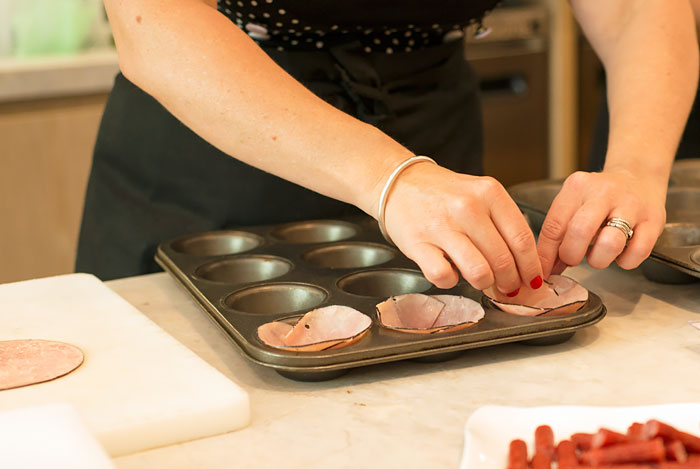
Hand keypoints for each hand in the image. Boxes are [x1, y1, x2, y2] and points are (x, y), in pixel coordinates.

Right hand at [381, 162, 543, 294]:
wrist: (399, 184)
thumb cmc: (443, 195)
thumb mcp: (480, 195)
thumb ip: (503, 223)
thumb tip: (525, 263)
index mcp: (489, 193)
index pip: (522, 239)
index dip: (531, 266)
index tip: (532, 279)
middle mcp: (468, 208)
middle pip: (504, 260)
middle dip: (510, 282)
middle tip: (509, 287)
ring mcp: (442, 226)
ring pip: (479, 272)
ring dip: (485, 284)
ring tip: (483, 282)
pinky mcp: (418, 243)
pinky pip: (444, 276)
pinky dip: (452, 282)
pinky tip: (451, 272)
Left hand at [537, 169, 666, 277]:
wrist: (638, 176)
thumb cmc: (599, 198)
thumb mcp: (573, 205)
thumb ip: (558, 233)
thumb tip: (546, 267)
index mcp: (577, 187)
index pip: (554, 226)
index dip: (546, 255)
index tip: (543, 271)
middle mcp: (603, 193)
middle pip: (580, 232)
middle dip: (571, 255)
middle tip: (573, 260)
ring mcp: (631, 205)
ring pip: (610, 243)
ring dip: (598, 260)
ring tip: (598, 256)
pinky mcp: (653, 220)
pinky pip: (638, 252)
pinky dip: (626, 261)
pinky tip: (620, 253)